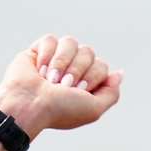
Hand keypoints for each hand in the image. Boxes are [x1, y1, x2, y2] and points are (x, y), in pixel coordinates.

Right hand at [0, 34, 122, 136]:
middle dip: (76, 70)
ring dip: (61, 63)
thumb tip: (119, 73)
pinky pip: (50, 40)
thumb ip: (111, 93)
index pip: (102, 65)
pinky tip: (39, 70)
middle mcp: (73, 69)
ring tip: (50, 80)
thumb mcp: (94, 108)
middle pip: (88, 52)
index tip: (79, 90)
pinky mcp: (38, 51)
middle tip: (63, 86)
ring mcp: (57, 59)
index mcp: (87, 83)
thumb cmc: (60, 110)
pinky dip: (46, 56)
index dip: (92, 76)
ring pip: (71, 42)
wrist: (30, 105)